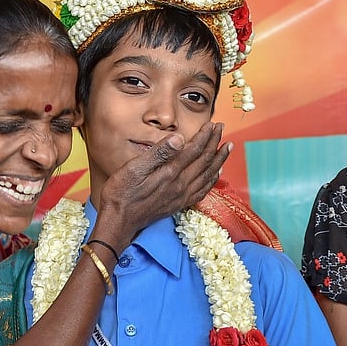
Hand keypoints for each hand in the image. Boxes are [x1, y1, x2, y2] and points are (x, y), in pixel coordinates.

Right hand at [93, 122, 230, 246]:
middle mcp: (181, 185)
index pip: (194, 149)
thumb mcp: (134, 168)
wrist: (119, 221)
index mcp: (171, 172)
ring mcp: (181, 196)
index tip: (212, 124)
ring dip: (219, 159)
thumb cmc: (122, 193)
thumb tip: (179, 138)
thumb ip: (159, 153)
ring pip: (208, 174)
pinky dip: (213, 180)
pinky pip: (203, 190)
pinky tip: (216, 174)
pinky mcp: (179, 204)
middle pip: (204, 160)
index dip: (205, 135)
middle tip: (222, 128)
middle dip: (215, 142)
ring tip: (227, 147)